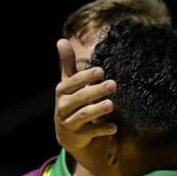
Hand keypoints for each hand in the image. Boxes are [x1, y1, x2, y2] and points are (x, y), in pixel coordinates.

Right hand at [54, 38, 117, 153]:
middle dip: (96, 90)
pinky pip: (91, 132)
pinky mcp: (79, 136)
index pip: (72, 82)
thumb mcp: (69, 83)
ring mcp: (70, 122)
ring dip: (98, 109)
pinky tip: (115, 127)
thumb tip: (61, 39)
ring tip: (112, 104)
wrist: (68, 133)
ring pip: (84, 115)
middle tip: (114, 84)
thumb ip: (68, 64)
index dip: (85, 77)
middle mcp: (63, 106)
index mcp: (62, 91)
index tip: (101, 71)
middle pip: (80, 98)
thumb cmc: (71, 102)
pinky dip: (102, 130)